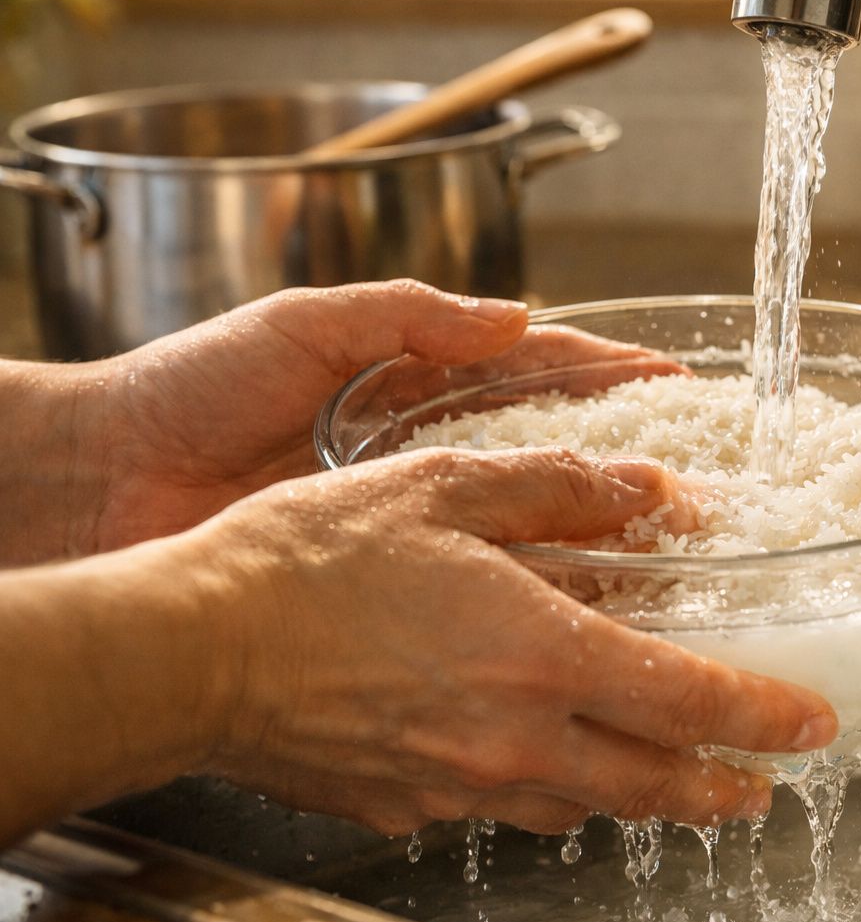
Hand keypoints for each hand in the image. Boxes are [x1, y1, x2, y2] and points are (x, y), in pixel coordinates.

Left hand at [71, 280, 673, 555]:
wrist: (101, 481)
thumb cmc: (188, 386)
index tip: (680, 383)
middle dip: (626, 456)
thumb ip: (407, 313)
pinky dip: (527, 589)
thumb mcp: (303, 324)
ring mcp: (408, 514)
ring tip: (664, 546)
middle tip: (697, 477)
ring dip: (593, 530)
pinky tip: (580, 607)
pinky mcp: (382, 574)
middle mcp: (425, 446)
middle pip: (550, 448)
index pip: (539, 367)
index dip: (612, 375)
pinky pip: (471, 578)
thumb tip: (515, 316)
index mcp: (415, 375)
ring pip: (522, 519)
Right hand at [184, 447, 834, 835]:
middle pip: (653, 784)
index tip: (808, 723)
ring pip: (584, 807)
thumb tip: (649, 489)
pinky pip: (503, 806)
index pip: (689, 702)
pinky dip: (547, 791)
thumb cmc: (307, 562)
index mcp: (540, 654)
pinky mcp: (407, 804)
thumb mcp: (445, 488)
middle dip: (722, 788)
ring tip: (675, 784)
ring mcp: (461, 783)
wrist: (189, 650)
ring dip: (643, 798)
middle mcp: (515, 737)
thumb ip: (560, 490)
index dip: (763, 715)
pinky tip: (544, 768)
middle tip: (761, 785)